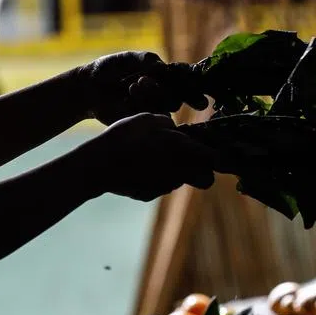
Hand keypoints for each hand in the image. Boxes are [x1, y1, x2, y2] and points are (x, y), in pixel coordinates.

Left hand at [79, 52, 207, 125]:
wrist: (88, 87)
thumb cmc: (109, 68)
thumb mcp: (127, 59)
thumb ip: (145, 60)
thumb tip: (163, 67)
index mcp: (165, 76)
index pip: (187, 82)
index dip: (195, 91)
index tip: (200, 101)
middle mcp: (164, 93)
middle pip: (177, 97)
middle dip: (163, 90)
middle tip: (142, 80)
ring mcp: (154, 109)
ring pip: (166, 107)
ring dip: (152, 96)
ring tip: (132, 86)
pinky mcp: (142, 121)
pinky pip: (151, 118)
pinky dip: (141, 107)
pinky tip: (127, 97)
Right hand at [83, 113, 214, 201]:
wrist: (99, 165)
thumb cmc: (125, 137)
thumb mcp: (148, 119)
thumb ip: (168, 125)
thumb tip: (175, 130)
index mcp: (183, 151)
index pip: (214, 159)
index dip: (216, 156)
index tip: (214, 152)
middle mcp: (179, 173)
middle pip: (205, 179)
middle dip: (202, 171)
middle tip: (188, 158)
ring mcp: (164, 187)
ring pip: (180, 181)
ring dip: (175, 172)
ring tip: (152, 158)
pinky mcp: (148, 195)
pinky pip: (160, 186)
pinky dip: (154, 179)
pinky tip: (137, 168)